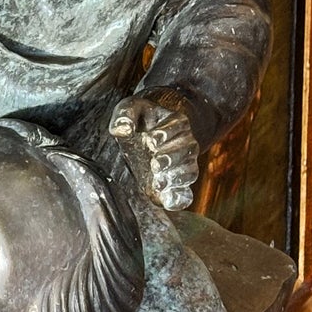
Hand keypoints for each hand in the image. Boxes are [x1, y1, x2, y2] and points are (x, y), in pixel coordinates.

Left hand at [109, 93, 199, 211]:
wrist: (147, 133)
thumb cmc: (140, 118)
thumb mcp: (130, 108)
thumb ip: (125, 115)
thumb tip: (122, 130)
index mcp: (177, 123)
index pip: (179, 125)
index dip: (166, 133)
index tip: (151, 138)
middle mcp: (186, 144)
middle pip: (186, 151)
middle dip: (171, 158)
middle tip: (155, 163)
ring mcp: (184, 164)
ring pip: (189, 172)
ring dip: (175, 178)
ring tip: (158, 182)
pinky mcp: (175, 184)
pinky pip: (185, 194)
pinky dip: (179, 199)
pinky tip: (169, 203)